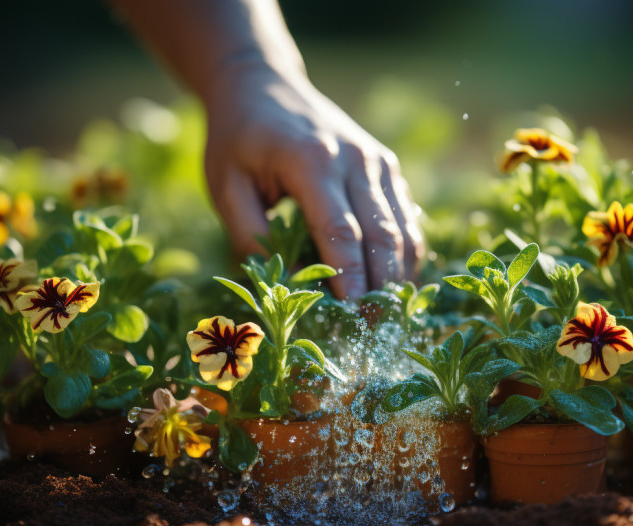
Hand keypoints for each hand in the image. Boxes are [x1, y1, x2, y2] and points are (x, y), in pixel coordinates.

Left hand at [202, 63, 424, 298]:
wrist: (263, 85)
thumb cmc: (238, 140)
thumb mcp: (226, 186)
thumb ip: (252, 238)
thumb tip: (287, 289)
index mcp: (312, 160)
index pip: (340, 231)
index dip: (351, 279)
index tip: (353, 318)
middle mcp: (355, 159)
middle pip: (382, 234)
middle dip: (383, 287)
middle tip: (377, 331)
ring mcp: (377, 161)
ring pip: (403, 229)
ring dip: (401, 276)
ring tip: (391, 318)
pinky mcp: (387, 167)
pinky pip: (406, 218)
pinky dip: (405, 255)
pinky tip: (395, 286)